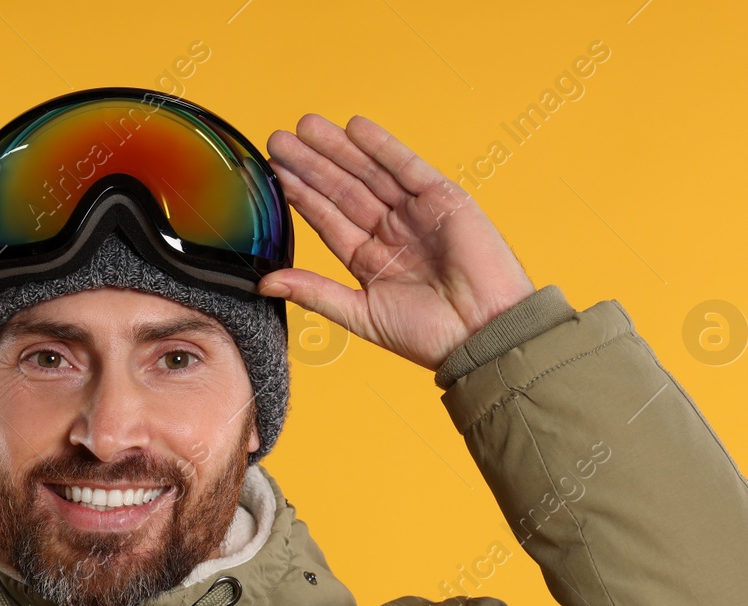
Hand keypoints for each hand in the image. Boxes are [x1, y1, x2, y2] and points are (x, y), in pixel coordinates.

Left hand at [256, 114, 534, 372]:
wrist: (483, 334)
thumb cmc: (427, 335)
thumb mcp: (360, 314)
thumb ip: (314, 292)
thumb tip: (265, 283)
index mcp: (369, 259)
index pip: (327, 218)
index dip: (301, 194)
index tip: (273, 171)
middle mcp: (390, 232)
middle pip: (343, 189)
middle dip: (312, 164)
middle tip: (279, 139)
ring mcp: (416, 213)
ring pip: (369, 172)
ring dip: (339, 148)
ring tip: (306, 126)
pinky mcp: (444, 198)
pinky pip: (407, 166)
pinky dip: (382, 147)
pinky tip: (355, 128)